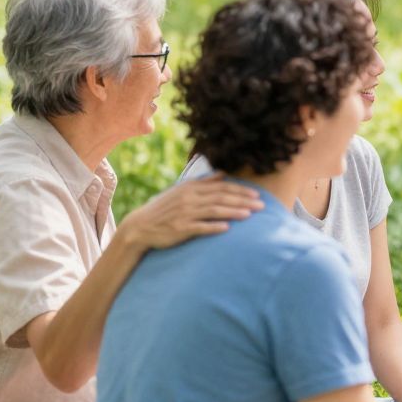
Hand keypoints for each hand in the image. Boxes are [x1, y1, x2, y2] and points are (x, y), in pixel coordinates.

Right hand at [115, 177, 262, 251]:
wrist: (140, 226)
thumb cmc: (165, 209)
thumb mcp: (181, 191)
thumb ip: (203, 182)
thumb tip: (223, 173)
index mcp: (190, 188)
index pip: (221, 187)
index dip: (240, 191)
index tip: (257, 195)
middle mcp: (188, 199)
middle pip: (221, 197)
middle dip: (243, 201)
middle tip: (261, 206)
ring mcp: (184, 214)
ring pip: (213, 211)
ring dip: (233, 212)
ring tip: (249, 215)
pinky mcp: (179, 228)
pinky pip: (199, 227)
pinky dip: (214, 227)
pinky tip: (227, 228)